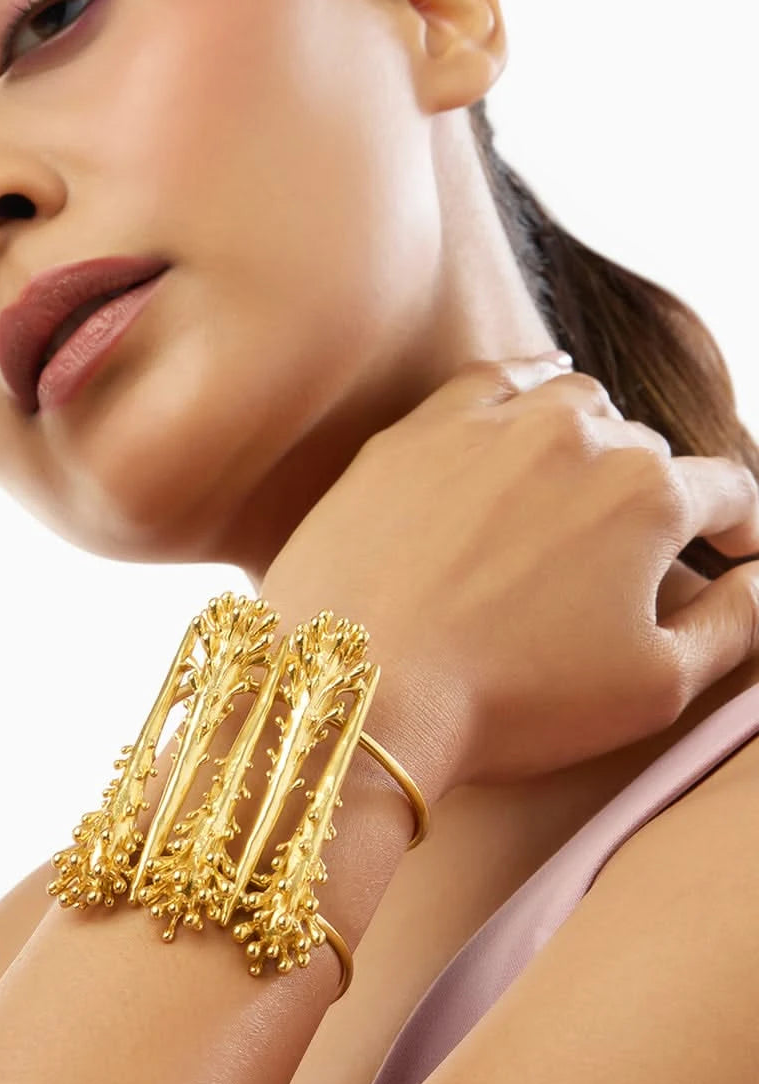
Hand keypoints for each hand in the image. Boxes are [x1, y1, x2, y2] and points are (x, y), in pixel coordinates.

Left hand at [261, 355, 758, 797]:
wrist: (363, 692)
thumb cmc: (512, 703)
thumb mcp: (656, 688)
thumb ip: (734, 624)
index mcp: (651, 496)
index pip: (727, 493)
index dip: (738, 529)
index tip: (730, 554)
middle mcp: (579, 437)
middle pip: (645, 452)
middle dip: (651, 500)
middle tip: (625, 558)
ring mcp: (491, 424)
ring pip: (575, 406)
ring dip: (591, 441)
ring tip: (576, 490)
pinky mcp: (417, 431)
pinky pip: (492, 380)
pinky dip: (525, 386)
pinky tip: (533, 398)